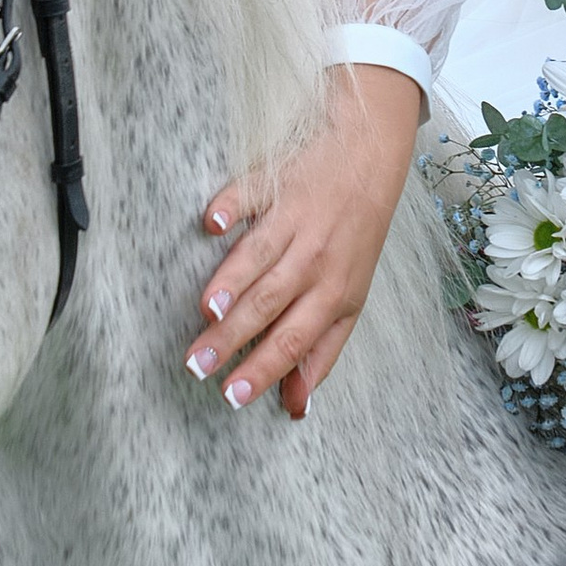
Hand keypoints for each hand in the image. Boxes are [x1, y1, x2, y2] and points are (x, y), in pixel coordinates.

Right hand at [189, 65, 424, 421]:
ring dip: (233, 281)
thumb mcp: (350, 301)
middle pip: (270, 304)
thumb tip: (295, 407)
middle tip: (195, 365)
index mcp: (333, 293)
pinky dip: (232, 206)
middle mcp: (314, 259)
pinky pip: (251, 194)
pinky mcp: (276, 182)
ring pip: (261, 255)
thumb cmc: (354, 240)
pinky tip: (213, 223)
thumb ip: (321, 353)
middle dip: (232, 338)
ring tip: (206, 311)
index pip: (294, 340)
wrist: (369, 158)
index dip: (264, 369)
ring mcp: (296, 220)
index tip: (230, 396)